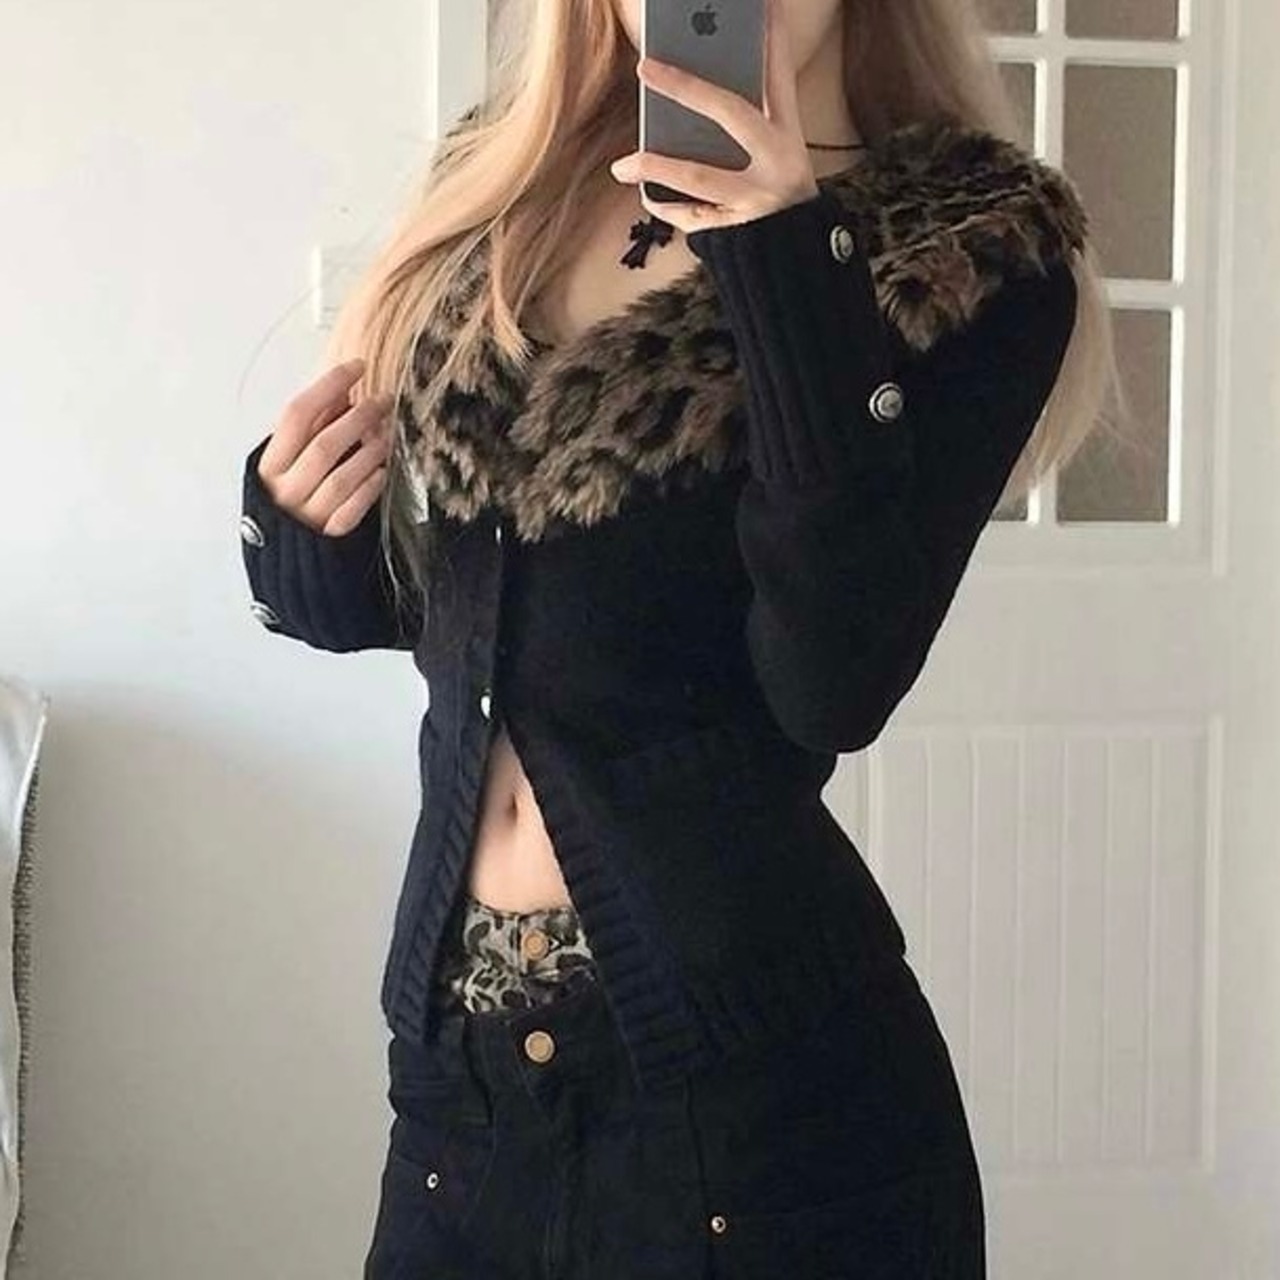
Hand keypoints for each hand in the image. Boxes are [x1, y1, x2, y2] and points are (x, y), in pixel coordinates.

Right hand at [257, 359, 396, 536]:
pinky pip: (353, 510)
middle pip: (323, 445)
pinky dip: (370, 488)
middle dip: (358, 418)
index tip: (355, 367)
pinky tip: (382, 472)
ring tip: (388, 435)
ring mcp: (306, 516)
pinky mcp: (329, 538)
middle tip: (384, 400)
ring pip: (342, 477)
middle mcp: (284, 490)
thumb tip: (342, 393)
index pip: (296, 416)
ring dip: (370, 452)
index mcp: (268, 466)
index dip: (327, 387)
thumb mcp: (289, 465)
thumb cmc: (290, 502)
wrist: (289, 565)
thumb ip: (311, 431)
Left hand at [608, 0, 819, 232]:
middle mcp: (778, 163)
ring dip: (657, 167)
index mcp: (789, 137)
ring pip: (700, 176)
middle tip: (645, 67)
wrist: (799, 264)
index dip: (771, 40)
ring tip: (621, 166)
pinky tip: (646, 196)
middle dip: (688, 87)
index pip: (779, 77)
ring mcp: (758, 199)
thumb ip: (746, 130)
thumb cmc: (778, 200)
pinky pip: (694, 216)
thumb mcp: (776, 158)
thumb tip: (692, 99)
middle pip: (732, 112)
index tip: (761, 6)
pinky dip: (668, 207)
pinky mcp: (739, 231)